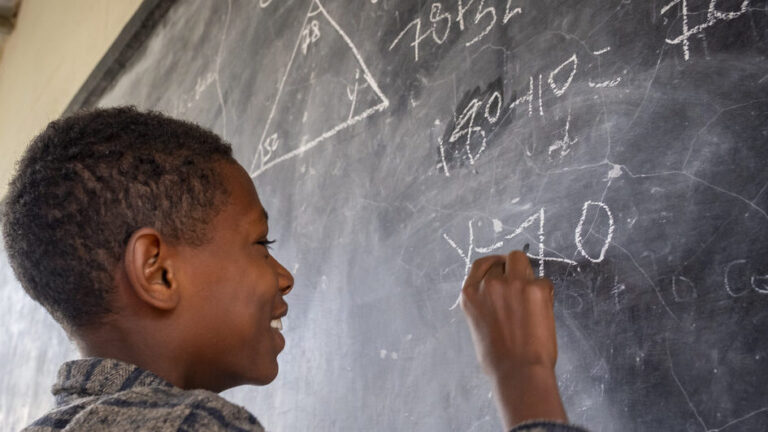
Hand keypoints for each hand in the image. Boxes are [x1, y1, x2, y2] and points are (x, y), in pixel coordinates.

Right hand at [460, 250, 566, 427]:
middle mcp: (489, 284)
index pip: (482, 265)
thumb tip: (500, 296)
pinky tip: (542, 312)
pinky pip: (544, 281)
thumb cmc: (498, 358)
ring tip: (532, 297)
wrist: (518, 371)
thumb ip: (485, 303)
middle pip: (504, 259)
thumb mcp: (478, 325)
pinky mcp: (536, 288)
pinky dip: (545, 293)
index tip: (503, 268)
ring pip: (522, 260)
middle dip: (513, 268)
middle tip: (522, 283)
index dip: (495, 265)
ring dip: (528, 274)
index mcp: (470, 294)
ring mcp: (513, 283)